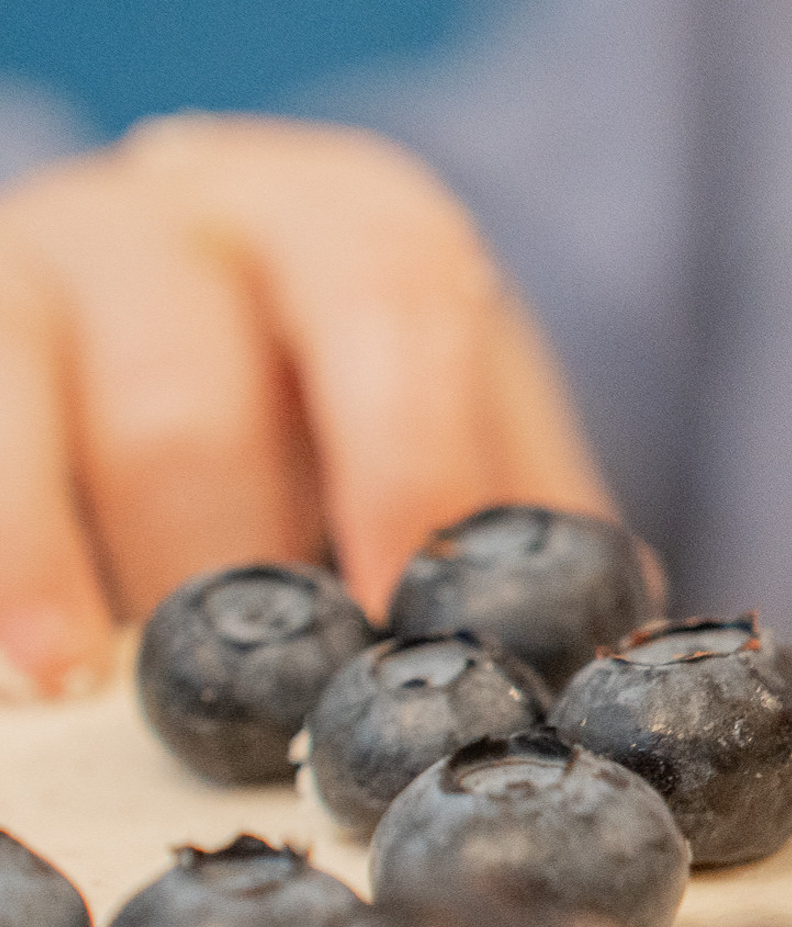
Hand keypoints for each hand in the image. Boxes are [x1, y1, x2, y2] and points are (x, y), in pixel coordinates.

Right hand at [0, 115, 608, 695]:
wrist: (183, 263)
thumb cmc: (349, 378)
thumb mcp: (458, 409)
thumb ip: (525, 519)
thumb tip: (598, 668)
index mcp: (356, 224)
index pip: (393, 309)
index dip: (402, 466)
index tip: (392, 613)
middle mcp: (185, 212)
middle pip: (192, 409)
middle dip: (223, 572)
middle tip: (253, 714)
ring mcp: (40, 262)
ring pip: (37, 417)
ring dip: (54, 568)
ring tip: (73, 682)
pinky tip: (10, 645)